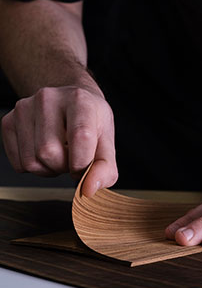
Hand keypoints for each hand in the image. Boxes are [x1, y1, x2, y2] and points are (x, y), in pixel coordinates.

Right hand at [1, 85, 117, 196]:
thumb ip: (105, 167)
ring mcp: (25, 108)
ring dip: (48, 169)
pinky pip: (18, 163)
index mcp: (79, 99)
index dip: (82, 163)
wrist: (71, 101)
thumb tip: (88, 189)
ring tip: (59, 153)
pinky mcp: (9, 121)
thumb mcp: (106, 139)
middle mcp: (48, 98)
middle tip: (71, 156)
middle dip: (63, 166)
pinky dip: (33, 167)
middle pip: (50, 153)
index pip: (80, 137)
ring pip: (32, 162)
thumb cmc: (90, 120)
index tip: (84, 167)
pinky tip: (43, 151)